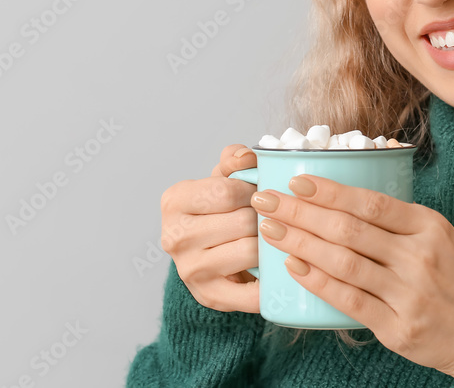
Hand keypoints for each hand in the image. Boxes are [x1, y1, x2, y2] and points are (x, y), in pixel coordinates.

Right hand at [159, 144, 260, 312]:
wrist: (209, 255)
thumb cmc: (220, 211)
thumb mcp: (222, 179)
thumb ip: (234, 161)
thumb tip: (247, 156)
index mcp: (174, 201)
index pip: (227, 191)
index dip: (254, 190)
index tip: (260, 194)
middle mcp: (174, 237)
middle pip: (242, 221)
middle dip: (266, 217)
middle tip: (274, 217)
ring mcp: (190, 270)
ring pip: (251, 251)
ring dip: (271, 244)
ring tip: (275, 237)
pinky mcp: (209, 296)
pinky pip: (252, 291)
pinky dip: (270, 282)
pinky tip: (280, 271)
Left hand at [251, 175, 453, 379]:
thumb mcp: (447, 239)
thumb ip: (405, 223)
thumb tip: (351, 200)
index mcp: (431, 227)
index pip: (370, 202)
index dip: (329, 191)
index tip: (296, 181)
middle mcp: (420, 256)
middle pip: (349, 229)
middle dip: (300, 212)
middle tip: (266, 202)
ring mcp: (408, 294)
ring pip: (343, 262)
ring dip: (300, 244)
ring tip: (271, 231)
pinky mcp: (398, 328)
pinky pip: (349, 301)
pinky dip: (319, 283)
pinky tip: (295, 268)